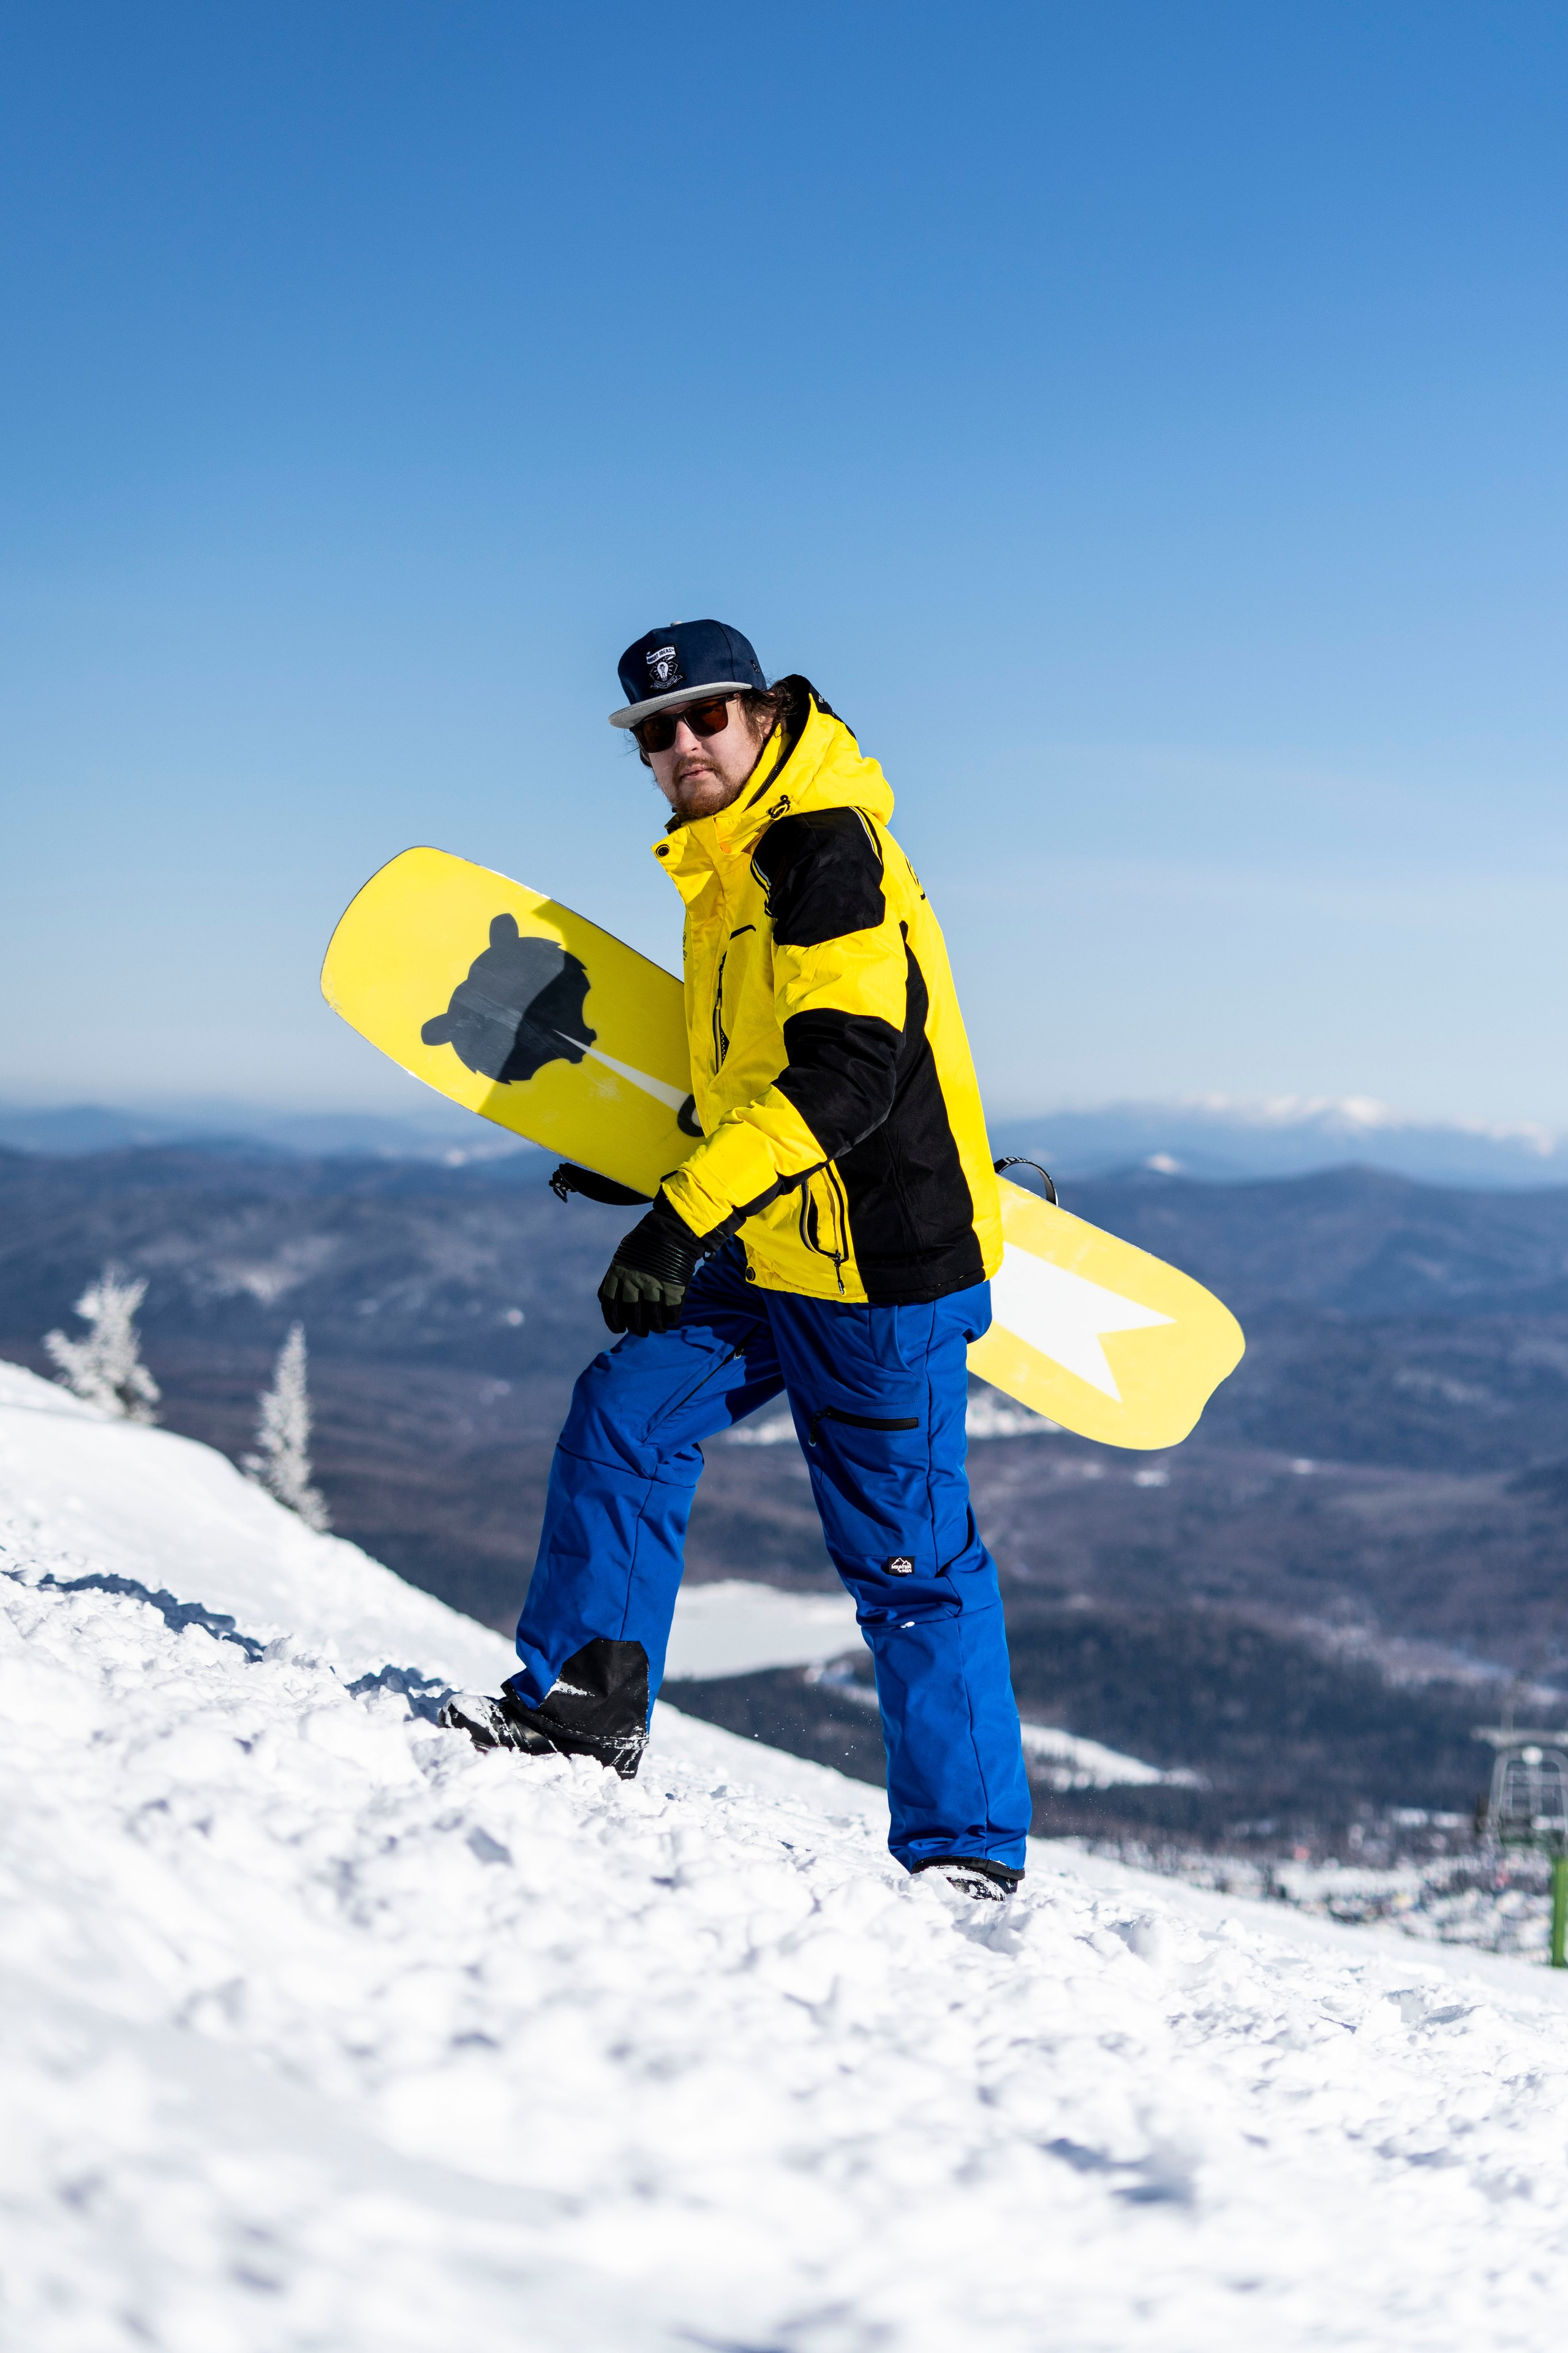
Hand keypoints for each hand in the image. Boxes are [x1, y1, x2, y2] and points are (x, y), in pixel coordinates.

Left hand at [598, 1195, 705, 1336]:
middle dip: (635, 1327)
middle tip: (640, 1331)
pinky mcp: (674, 1286)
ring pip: (652, 1318)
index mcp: (618, 1270)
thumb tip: (607, 1299)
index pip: (609, 1304)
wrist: (675, 1226)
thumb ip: (617, 1274)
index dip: (613, 1320)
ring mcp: (654, 1284)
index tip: (618, 1328)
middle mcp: (633, 1279)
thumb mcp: (624, 1253)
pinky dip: (670, 1319)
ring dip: (654, 1327)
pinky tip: (670, 1320)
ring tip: (657, 1328)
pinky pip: (671, 1312)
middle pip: (631, 1314)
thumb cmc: (648, 1239)